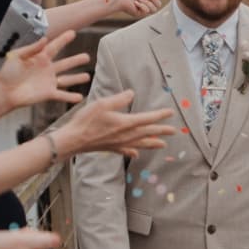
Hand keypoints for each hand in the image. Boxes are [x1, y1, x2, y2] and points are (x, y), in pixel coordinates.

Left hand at [0, 30, 89, 114]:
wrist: (3, 92)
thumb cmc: (7, 73)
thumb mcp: (17, 56)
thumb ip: (32, 48)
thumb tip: (45, 39)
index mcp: (39, 58)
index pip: (54, 46)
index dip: (64, 39)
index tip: (73, 32)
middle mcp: (46, 69)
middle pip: (65, 63)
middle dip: (76, 60)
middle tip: (87, 57)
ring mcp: (48, 82)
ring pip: (67, 79)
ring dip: (77, 78)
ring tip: (88, 76)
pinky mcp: (48, 93)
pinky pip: (62, 95)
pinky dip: (71, 97)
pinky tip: (80, 97)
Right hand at [56, 90, 178, 157]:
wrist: (74, 140)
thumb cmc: (86, 120)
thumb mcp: (103, 103)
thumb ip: (119, 99)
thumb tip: (132, 94)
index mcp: (126, 123)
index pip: (147, 118)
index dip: (160, 115)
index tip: (171, 113)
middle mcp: (126, 135)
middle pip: (148, 133)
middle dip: (162, 131)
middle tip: (174, 131)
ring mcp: (119, 144)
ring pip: (141, 144)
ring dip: (153, 143)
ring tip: (163, 145)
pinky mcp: (112, 149)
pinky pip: (127, 151)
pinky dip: (134, 152)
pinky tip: (137, 154)